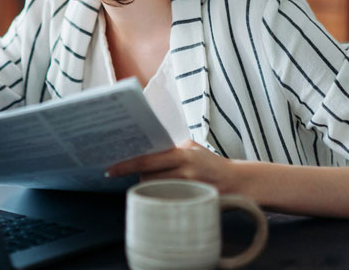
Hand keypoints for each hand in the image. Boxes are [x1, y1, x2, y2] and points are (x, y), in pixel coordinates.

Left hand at [106, 140, 233, 189]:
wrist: (238, 181)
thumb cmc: (210, 163)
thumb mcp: (191, 148)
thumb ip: (170, 148)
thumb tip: (144, 148)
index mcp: (182, 153)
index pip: (147, 158)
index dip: (127, 165)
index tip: (111, 169)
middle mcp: (185, 170)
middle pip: (147, 176)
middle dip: (140, 176)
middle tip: (139, 174)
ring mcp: (189, 187)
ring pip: (155, 189)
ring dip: (151, 186)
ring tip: (158, 182)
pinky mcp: (192, 200)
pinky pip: (167, 199)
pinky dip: (162, 196)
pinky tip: (165, 194)